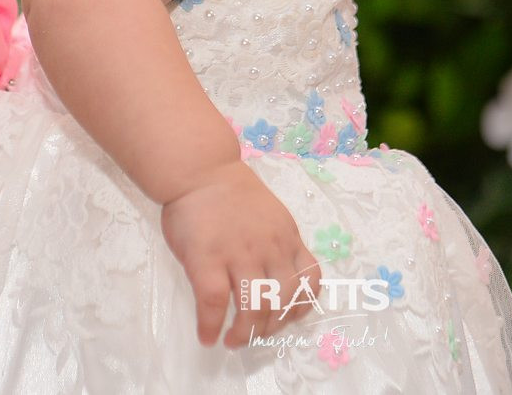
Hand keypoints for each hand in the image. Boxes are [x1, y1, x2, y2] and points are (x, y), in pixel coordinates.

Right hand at [161, 160, 321, 348]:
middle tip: (254, 336)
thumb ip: (276, 243)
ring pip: (254, 307)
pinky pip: (214, 303)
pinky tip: (207, 335)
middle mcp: (270, 248)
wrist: (200, 169)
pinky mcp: (207, 258)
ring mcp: (239, 253)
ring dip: (246, 334)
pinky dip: (211, 326)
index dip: (303, 306)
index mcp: (287, 237)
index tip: (287, 317)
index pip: (310, 279)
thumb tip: (276, 278)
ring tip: (234, 341)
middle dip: (271, 327)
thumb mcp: (271, 214)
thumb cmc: (230, 193)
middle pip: (284, 301)